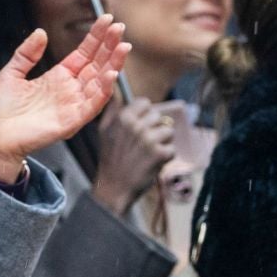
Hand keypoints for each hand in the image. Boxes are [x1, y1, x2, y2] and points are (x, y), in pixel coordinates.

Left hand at [0, 17, 128, 183]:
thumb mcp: (11, 74)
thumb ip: (26, 53)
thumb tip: (40, 32)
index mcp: (57, 78)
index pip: (84, 54)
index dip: (96, 37)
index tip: (107, 19)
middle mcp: (69, 91)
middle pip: (96, 65)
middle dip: (109, 46)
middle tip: (120, 28)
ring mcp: (71, 106)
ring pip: (100, 83)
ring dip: (113, 65)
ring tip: (123, 47)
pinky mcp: (70, 122)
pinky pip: (92, 105)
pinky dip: (103, 91)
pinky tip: (111, 74)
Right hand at [89, 98, 177, 213]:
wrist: (114, 187)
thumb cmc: (111, 159)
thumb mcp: (104, 131)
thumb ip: (112, 109)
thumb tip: (116, 89)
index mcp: (123, 118)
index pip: (144, 103)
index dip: (145, 114)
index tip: (141, 125)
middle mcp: (136, 126)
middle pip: (158, 117)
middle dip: (154, 129)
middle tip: (144, 144)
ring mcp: (149, 140)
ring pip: (168, 131)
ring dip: (162, 143)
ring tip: (149, 154)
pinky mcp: (160, 154)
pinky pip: (172, 149)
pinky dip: (165, 158)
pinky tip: (153, 163)